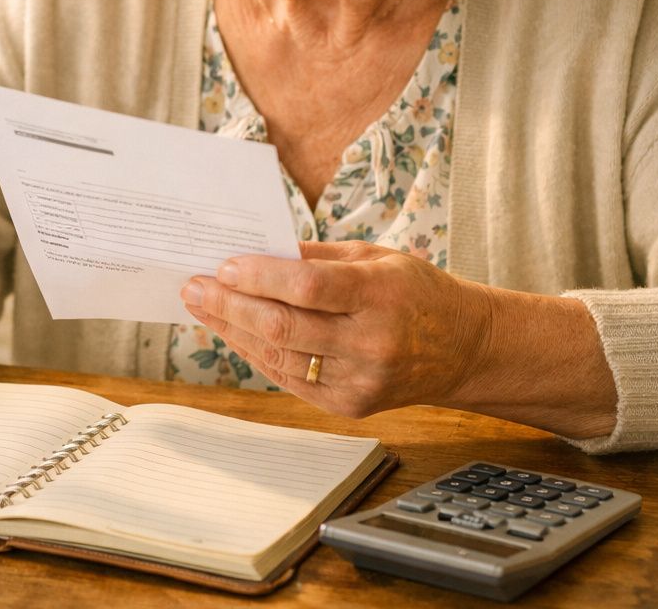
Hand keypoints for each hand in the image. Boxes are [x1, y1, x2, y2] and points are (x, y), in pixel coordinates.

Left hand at [180, 241, 492, 417]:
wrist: (465, 349)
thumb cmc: (415, 292)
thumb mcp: (375, 257)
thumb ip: (316, 259)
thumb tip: (254, 252)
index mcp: (380, 294)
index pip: (307, 288)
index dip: (259, 277)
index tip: (224, 265)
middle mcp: (371, 342)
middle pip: (283, 326)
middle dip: (228, 306)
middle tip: (192, 287)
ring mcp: (360, 380)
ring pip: (279, 356)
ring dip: (232, 331)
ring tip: (202, 308)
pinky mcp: (350, 405)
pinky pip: (289, 379)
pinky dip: (256, 354)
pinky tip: (234, 333)